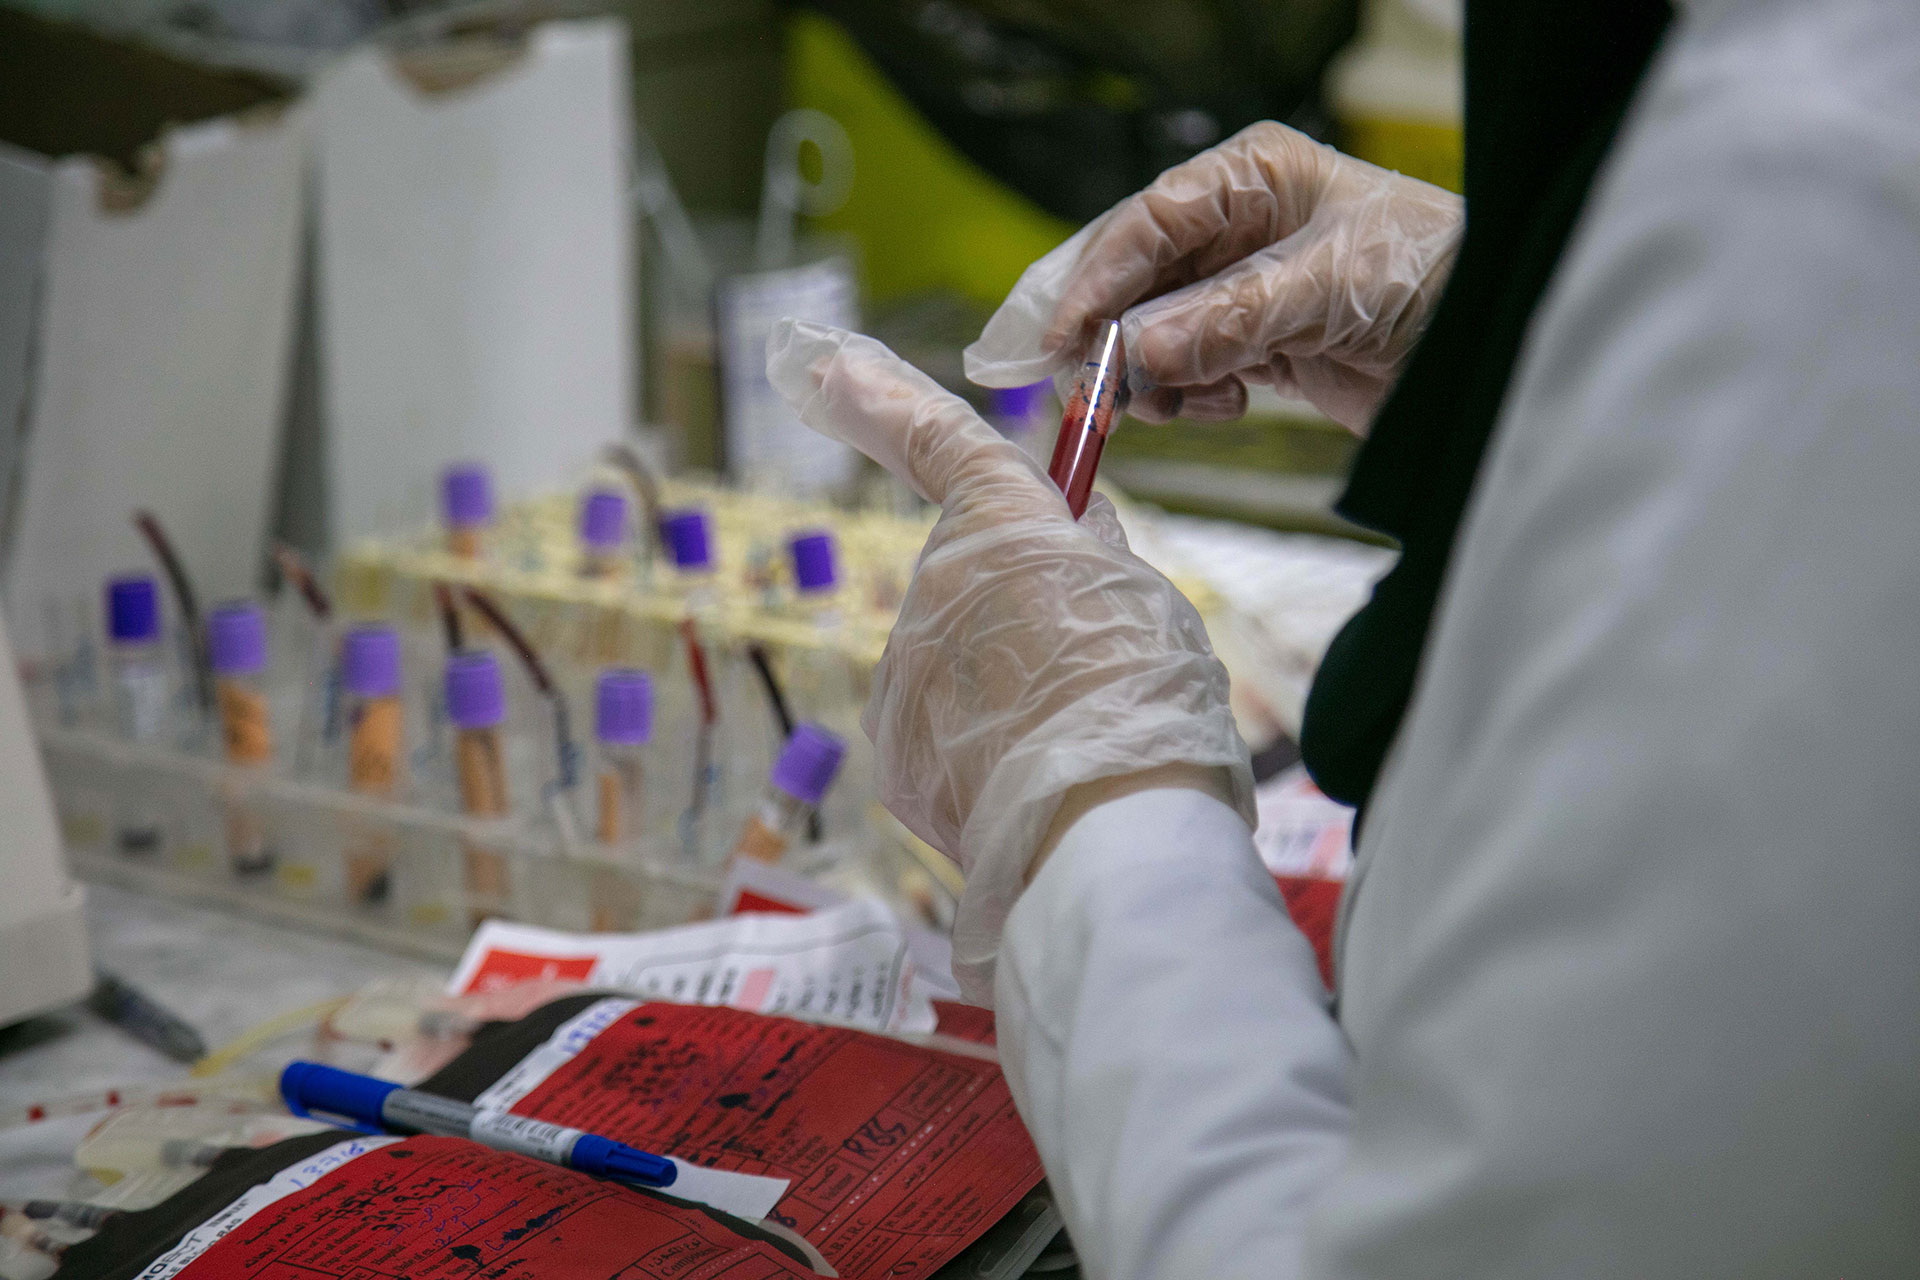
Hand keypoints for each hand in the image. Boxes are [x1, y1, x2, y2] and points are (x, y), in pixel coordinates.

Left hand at [767, 319, 1255, 1000]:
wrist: (1107, 831)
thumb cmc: (1148, 704)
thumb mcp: (1148, 601)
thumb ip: (1095, 559)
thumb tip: (1073, 537)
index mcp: (1005, 527)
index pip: (940, 441)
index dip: (884, 397)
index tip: (826, 364)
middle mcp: (936, 584)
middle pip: (971, 576)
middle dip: (1016, 605)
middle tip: (1087, 662)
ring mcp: (904, 668)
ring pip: (954, 656)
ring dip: (1002, 681)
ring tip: (1069, 732)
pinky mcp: (895, 744)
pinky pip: (940, 726)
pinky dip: (980, 743)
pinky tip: (1031, 773)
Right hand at [964, 121, 1463, 431]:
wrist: (1501, 346)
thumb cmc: (1437, 279)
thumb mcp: (1329, 290)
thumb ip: (1229, 320)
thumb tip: (1137, 353)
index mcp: (1252, 178)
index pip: (1148, 223)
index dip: (1098, 280)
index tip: (1065, 338)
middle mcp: (1240, 227)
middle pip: (1138, 280)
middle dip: (1112, 336)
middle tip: (1087, 391)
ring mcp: (1246, 288)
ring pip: (1156, 332)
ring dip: (1152, 376)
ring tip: (1169, 406)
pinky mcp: (1262, 344)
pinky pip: (1192, 369)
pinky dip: (1190, 394)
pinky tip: (1222, 404)